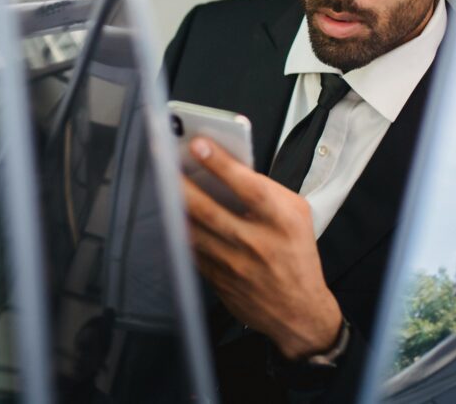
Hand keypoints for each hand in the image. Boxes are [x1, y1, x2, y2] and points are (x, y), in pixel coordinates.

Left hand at [183, 137, 341, 359]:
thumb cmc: (296, 255)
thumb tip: (229, 168)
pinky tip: (166, 212)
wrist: (297, 311)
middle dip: (182, 183)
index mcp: (281, 222)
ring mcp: (234, 264)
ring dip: (172, 205)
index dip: (222, 165)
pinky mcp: (217, 279)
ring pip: (193, 230)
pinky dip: (176, 229)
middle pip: (210, 210)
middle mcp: (256, 243)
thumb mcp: (296, 215)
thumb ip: (268, 190)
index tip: (198, 144)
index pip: (249, 188)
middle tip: (162, 160)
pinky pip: (190, 249)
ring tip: (157, 181)